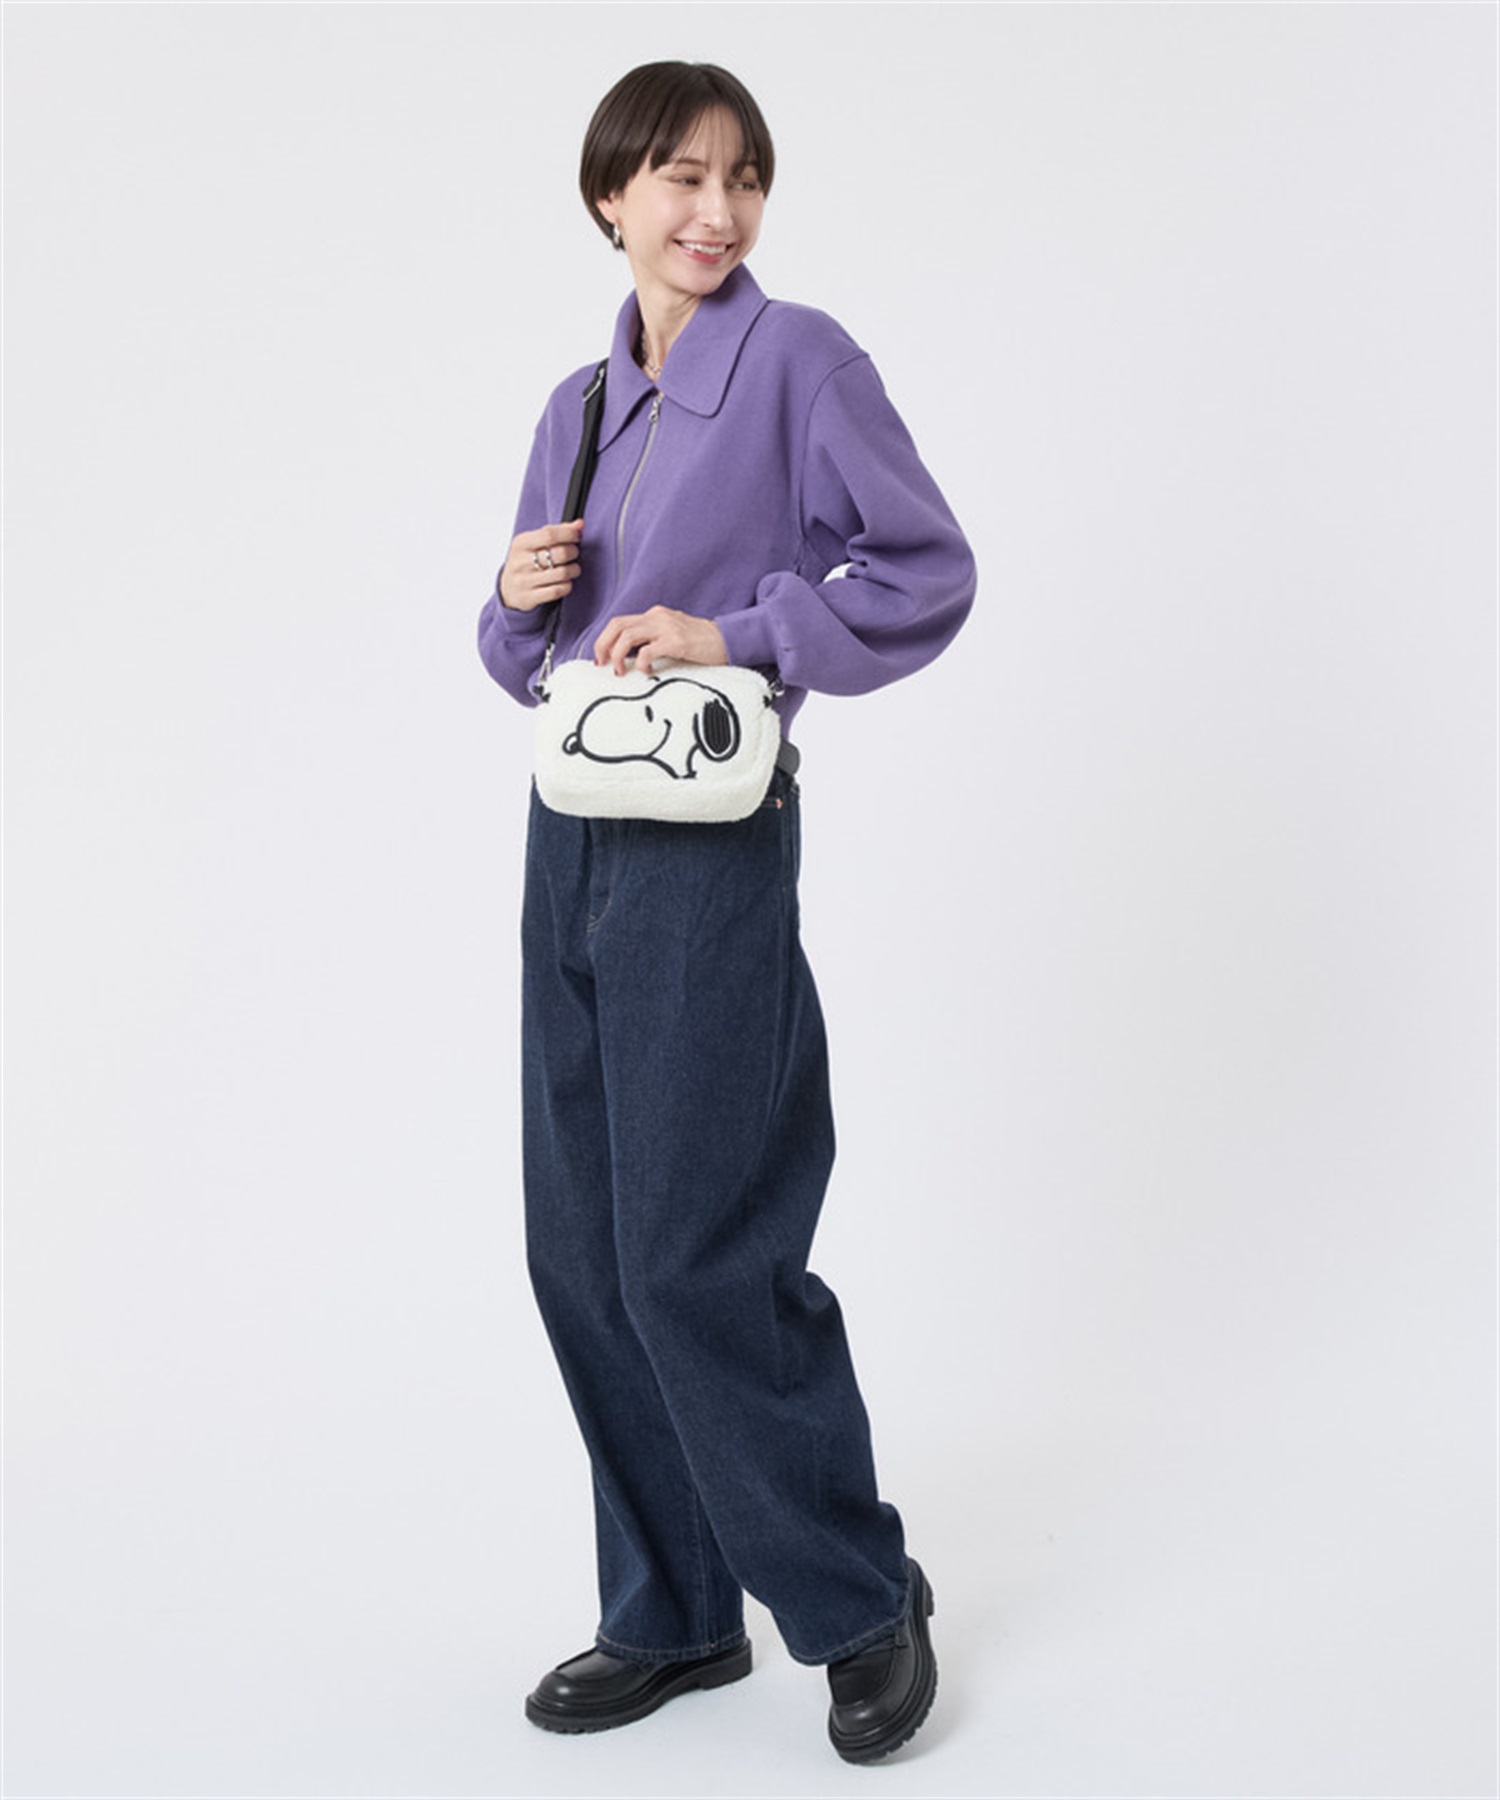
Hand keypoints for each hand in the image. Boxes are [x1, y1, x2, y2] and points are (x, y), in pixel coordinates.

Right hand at [498, 520, 583, 611]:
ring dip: (574, 570)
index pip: (549, 534)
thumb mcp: (534, 543)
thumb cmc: (525, 562)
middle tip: (574, 553)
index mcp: (521, 543)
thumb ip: (557, 531)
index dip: (568, 534)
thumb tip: (579, 524)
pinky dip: (567, 585)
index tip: (576, 536)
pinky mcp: (529, 597)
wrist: (508, 589)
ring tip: (573, 568)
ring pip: (562, 573)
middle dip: (573, 552)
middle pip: (560, 553)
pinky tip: (565, 582)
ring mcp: (524, 581)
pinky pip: (558, 590)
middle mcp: (520, 562)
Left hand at [593, 606, 728, 675]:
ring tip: (620, 670)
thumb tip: (629, 657)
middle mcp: (657, 617)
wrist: (729, 639)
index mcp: (654, 615)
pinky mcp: (676, 641)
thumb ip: (652, 640)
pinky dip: (642, 664)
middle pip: (617, 625)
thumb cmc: (701, 643)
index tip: (600, 658)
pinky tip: (647, 671)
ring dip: (618, 655)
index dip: (604, 639)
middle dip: (603, 645)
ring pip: (627, 636)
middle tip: (602, 664)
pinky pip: (648, 651)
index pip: (620, 622)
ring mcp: (667, 627)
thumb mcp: (671, 636)